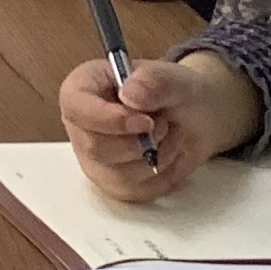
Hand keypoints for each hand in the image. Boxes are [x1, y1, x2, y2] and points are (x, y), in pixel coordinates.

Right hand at [56, 47, 260, 202]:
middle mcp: (81, 126)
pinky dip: (162, 176)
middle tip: (164, 123)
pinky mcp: (113, 183)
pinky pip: (135, 192)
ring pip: (117, 174)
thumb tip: (130, 94)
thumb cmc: (174, 92)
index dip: (108, 119)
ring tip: (170, 135)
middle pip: (95, 147)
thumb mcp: (171, 77)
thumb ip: (153, 81)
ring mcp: (94, 158)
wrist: (194, 116)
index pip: (76, 108)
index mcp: (83, 89)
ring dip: (157, 157)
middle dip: (141, 141)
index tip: (145, 121)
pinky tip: (169, 154)